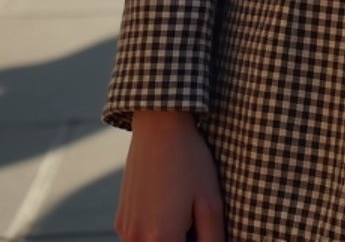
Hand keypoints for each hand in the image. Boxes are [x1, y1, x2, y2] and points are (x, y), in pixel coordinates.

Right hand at [116, 111, 223, 241]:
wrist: (159, 126)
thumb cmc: (190, 161)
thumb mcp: (211, 202)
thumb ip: (213, 239)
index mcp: (161, 239)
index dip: (200, 241)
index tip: (204, 226)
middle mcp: (136, 241)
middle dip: (185, 241)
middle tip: (196, 220)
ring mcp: (125, 231)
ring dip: (170, 238)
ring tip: (184, 210)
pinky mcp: (121, 221)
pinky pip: (141, 238)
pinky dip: (156, 232)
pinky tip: (169, 204)